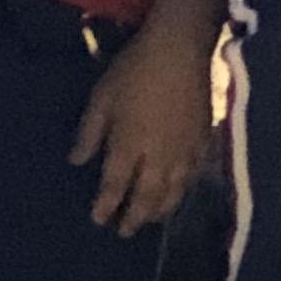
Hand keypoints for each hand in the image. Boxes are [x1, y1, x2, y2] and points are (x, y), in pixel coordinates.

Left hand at [70, 27, 216, 232]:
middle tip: (125, 231)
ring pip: (173, 192)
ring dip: (160, 210)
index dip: (106, 206)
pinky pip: (194, 175)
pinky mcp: (203, 140)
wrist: (179, 48)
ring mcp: (183, 151)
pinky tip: (181, 192)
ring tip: (152, 219)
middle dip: (134, 216)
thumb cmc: (134, 70)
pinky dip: (185, 189)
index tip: (98, 219)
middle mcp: (157, 157)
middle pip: (146, 197)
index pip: (114, 186)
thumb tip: (77, 162)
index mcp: (128, 146)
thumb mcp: (101, 98)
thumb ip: (89, 133)